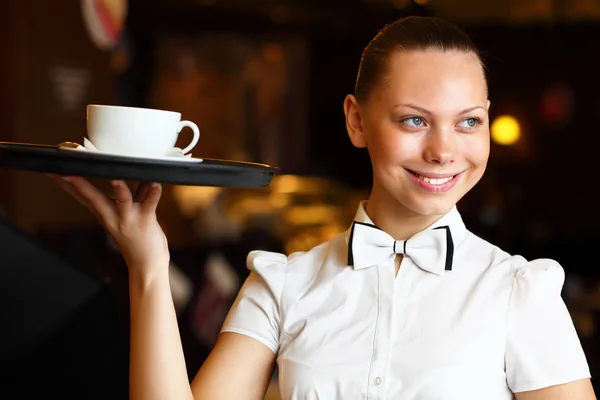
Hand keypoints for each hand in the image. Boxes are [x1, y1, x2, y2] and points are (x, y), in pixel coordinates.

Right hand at [48, 175, 169, 273]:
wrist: (147, 265)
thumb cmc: (137, 239)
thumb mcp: (125, 215)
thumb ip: (127, 195)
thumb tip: (127, 176)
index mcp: (105, 214)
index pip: (83, 197)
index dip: (67, 185)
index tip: (53, 172)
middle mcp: (113, 216)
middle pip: (93, 198)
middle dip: (79, 185)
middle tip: (66, 172)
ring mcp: (129, 218)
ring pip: (122, 199)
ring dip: (118, 187)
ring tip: (113, 177)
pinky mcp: (146, 219)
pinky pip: (150, 203)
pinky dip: (154, 192)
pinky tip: (156, 183)